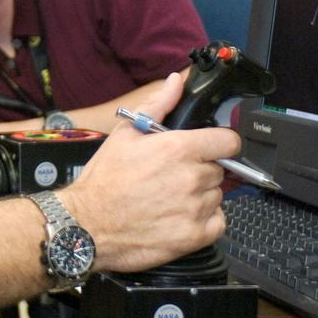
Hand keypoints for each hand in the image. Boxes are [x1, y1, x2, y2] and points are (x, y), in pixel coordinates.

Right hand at [62, 72, 240, 273]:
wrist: (88, 225)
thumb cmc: (104, 180)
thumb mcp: (125, 134)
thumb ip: (157, 105)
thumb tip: (176, 82)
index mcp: (179, 149)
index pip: (229, 141)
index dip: (221, 142)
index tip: (211, 147)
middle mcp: (192, 178)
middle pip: (219, 169)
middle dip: (201, 169)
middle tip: (174, 175)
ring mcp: (196, 209)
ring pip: (216, 195)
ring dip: (201, 195)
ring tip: (171, 197)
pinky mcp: (195, 236)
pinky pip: (218, 222)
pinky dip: (205, 220)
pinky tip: (180, 216)